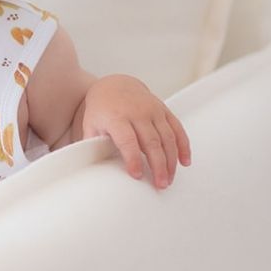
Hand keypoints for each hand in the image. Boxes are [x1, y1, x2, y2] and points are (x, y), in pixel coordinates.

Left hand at [79, 75, 191, 189]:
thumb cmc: (101, 110)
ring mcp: (153, 110)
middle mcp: (137, 112)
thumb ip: (91, 144)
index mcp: (116, 117)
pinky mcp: (164, 110)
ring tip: (168, 179)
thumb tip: (86, 167)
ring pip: (167, 137)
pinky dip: (183, 146)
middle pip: (152, 142)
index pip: (127, 140)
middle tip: (160, 184)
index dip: (133, 159)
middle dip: (158, 165)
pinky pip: (177, 129)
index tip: (137, 175)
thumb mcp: (91, 125)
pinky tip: (184, 162)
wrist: (115, 86)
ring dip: (171, 161)